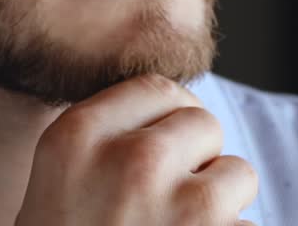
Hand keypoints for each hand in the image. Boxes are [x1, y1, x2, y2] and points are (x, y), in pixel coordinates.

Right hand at [15, 74, 258, 224]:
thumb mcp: (59, 184)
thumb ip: (107, 141)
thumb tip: (178, 111)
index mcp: (78, 138)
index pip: (155, 89)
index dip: (169, 118)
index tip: (164, 148)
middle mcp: (130, 162)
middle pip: (203, 123)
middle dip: (197, 161)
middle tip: (165, 208)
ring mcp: (182, 208)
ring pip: (237, 174)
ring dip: (220, 209)